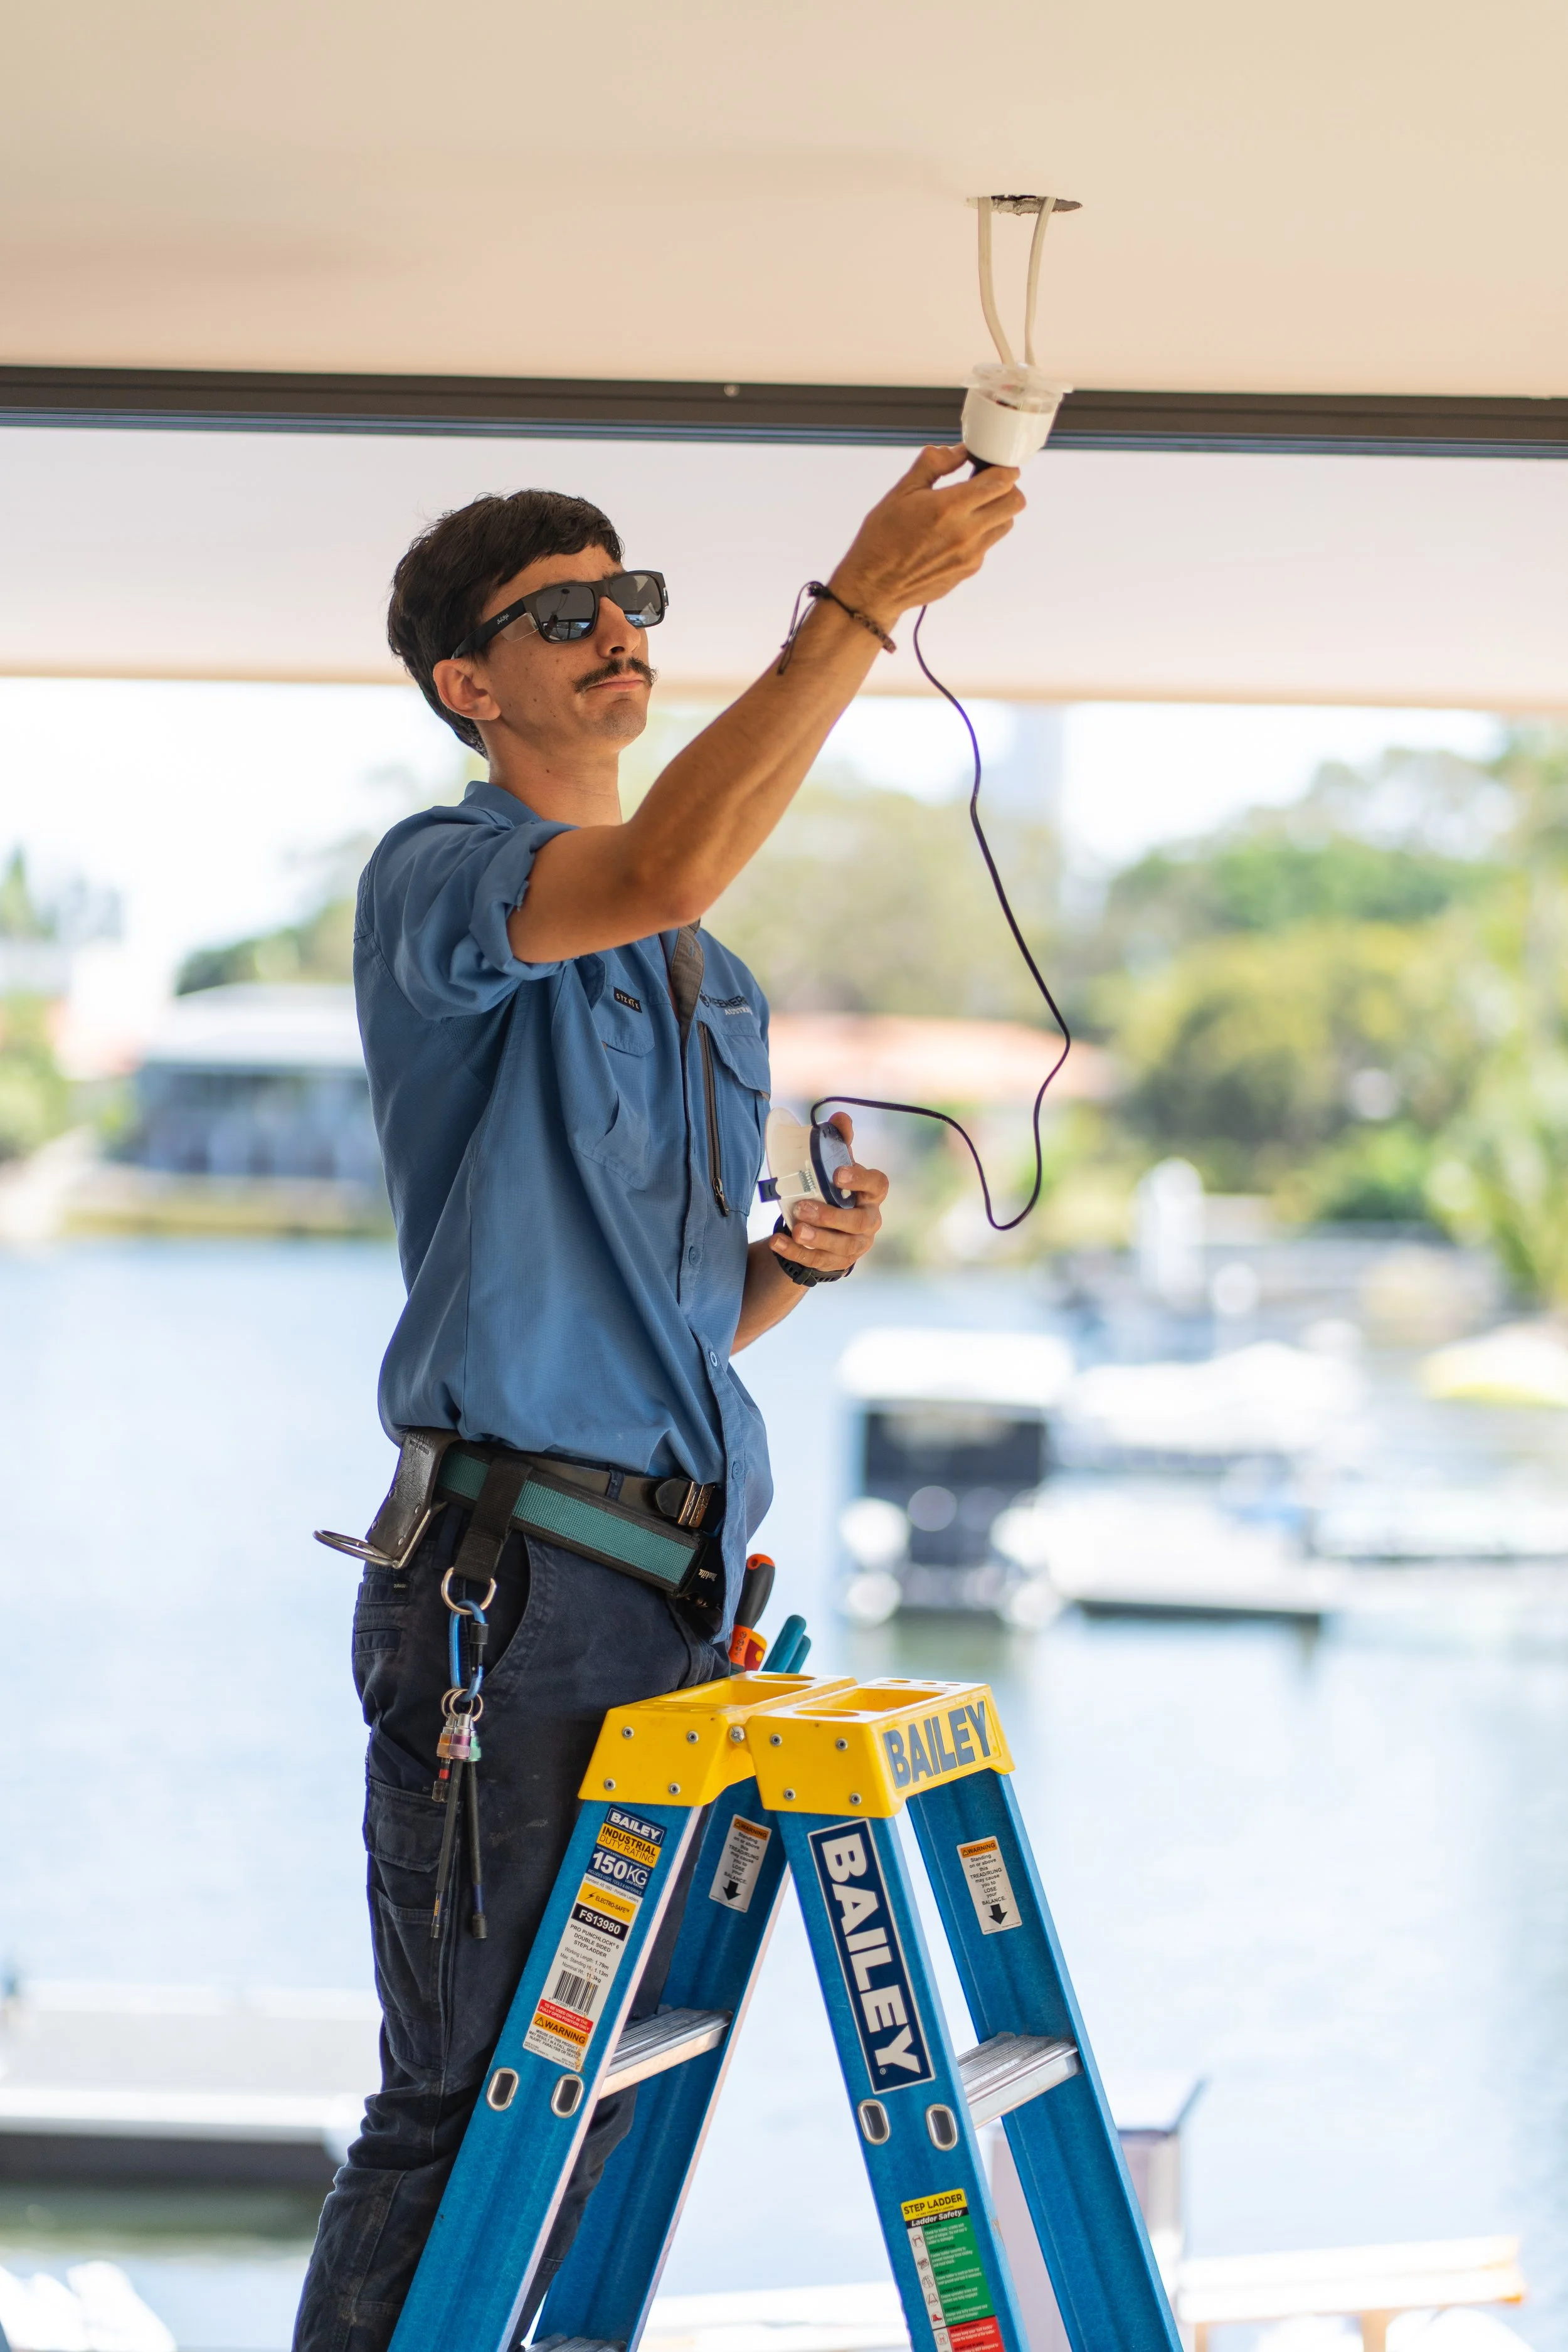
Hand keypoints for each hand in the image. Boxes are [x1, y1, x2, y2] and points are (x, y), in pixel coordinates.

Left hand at [770, 1114, 888, 1278]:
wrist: (830, 1226)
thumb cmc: (835, 1190)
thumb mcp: (837, 1166)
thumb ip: (839, 1142)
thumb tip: (840, 1116)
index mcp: (871, 1194)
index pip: (878, 1185)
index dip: (860, 1180)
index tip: (837, 1173)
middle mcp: (869, 1220)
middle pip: (858, 1222)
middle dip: (831, 1216)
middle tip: (803, 1207)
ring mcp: (856, 1245)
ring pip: (842, 1246)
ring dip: (817, 1238)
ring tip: (796, 1229)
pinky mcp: (838, 1262)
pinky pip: (819, 1261)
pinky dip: (796, 1252)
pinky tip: (777, 1242)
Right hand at [829, 446, 1024, 628]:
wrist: (874, 587)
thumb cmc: (882, 538)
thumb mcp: (901, 492)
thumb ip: (933, 464)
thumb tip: (958, 451)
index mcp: (949, 507)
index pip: (1002, 481)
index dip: (1004, 468)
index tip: (993, 464)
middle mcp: (967, 532)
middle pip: (1015, 502)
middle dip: (1007, 487)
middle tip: (987, 484)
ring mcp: (971, 554)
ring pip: (1007, 524)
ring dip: (997, 510)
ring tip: (972, 507)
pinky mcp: (969, 570)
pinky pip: (988, 544)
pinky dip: (981, 532)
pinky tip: (956, 531)